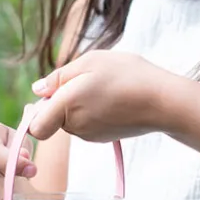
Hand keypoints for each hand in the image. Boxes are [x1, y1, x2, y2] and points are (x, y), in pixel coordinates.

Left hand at [27, 50, 166, 142]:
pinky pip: (87, 124)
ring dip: (79, 104)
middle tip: (86, 80)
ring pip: (71, 121)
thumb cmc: (128, 75)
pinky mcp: (104, 137)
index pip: (36, 127)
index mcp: (67, 106)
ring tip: (103, 86)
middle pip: (54, 119)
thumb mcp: (90, 62)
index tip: (49, 95)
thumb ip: (59, 76)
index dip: (36, 113)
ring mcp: (90, 135)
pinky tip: (112, 97)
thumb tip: (37, 90)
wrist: (163, 100)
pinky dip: (93, 111)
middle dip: (62, 101)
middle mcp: (76, 126)